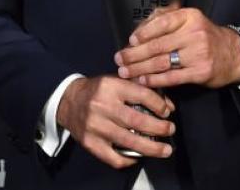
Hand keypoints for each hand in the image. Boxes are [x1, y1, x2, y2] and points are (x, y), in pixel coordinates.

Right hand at [56, 75, 175, 168]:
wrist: (69, 101)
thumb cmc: (98, 91)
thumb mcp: (117, 81)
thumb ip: (141, 89)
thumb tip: (167, 106)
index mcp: (111, 86)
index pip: (142, 94)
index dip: (159, 104)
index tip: (167, 112)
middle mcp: (102, 105)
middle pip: (137, 120)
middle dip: (159, 128)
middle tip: (170, 130)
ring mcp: (95, 126)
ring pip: (128, 141)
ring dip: (151, 148)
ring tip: (165, 150)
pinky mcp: (90, 143)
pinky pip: (114, 157)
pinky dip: (129, 160)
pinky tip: (139, 156)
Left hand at [115, 7, 239, 88]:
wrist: (234, 54)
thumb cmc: (205, 37)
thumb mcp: (190, 21)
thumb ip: (166, 19)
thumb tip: (140, 28)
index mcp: (189, 17)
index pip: (161, 23)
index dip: (143, 33)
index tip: (129, 41)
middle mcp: (194, 33)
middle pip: (157, 45)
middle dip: (134, 54)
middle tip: (119, 59)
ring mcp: (198, 53)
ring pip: (162, 62)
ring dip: (140, 68)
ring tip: (125, 72)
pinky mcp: (200, 72)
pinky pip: (172, 77)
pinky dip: (155, 80)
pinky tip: (143, 81)